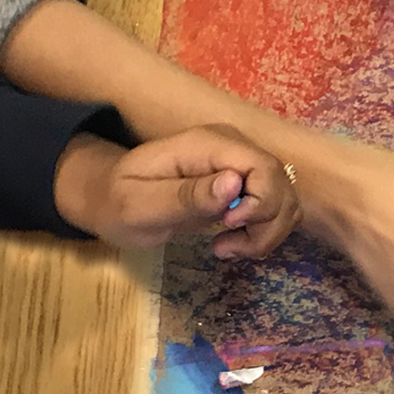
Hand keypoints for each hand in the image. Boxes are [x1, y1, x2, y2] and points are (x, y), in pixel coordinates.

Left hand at [52, 123, 298, 255]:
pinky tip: (234, 243)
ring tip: (227, 249)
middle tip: (225, 248)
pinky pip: (275, 210)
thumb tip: (234, 184)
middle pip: (282, 185)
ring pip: (285, 201)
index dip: (260, 202)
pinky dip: (264, 233)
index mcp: (208, 145)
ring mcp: (241, 167)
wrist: (108, 198)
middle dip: (265, 225)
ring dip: (267, 233)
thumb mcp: (140, 204)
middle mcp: (233, 149)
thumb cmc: (116, 201)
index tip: (228, 226)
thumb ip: (186, 195)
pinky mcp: (245, 187)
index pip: (263, 167)